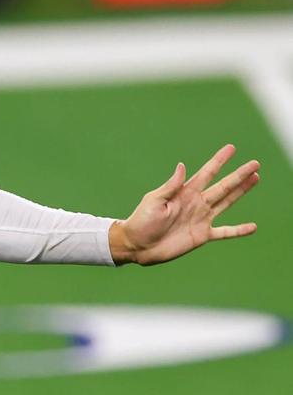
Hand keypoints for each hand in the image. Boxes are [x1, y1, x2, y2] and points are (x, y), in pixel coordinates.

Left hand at [109, 144, 259, 264]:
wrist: (138, 246)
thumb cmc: (142, 221)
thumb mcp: (154, 201)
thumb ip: (171, 186)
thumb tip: (182, 166)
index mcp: (185, 192)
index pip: (207, 173)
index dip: (219, 160)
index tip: (231, 148)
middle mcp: (196, 203)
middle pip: (223, 186)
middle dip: (239, 175)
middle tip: (255, 163)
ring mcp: (201, 219)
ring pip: (227, 202)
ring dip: (241, 192)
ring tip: (256, 179)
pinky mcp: (202, 235)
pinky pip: (225, 232)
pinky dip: (238, 230)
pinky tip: (253, 227)